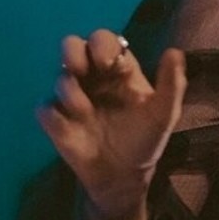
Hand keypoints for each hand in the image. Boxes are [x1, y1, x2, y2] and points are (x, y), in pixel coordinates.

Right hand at [37, 30, 186, 219]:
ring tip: (85, 112)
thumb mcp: (163, 115)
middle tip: (80, 69)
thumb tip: (174, 51)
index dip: (100, 44)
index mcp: (117, 71)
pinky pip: (44, 108)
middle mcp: (92, 78)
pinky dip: (54, 116)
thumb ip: (172, 84)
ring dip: (69, 91)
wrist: (124, 177)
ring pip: (59, 77)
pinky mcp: (56, 120)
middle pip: (72, 46)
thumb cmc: (144, 141)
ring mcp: (72, 98)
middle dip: (72, 51)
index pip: (103, 41)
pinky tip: (69, 128)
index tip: (106, 62)